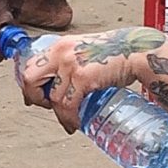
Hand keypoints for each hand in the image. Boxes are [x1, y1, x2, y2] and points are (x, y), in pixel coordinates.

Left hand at [21, 31, 147, 133]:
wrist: (138, 51)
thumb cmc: (117, 52)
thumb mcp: (86, 50)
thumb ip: (73, 61)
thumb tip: (63, 81)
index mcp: (61, 45)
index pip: (32, 65)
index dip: (30, 85)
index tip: (35, 97)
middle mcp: (61, 53)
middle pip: (30, 79)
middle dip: (35, 97)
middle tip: (47, 107)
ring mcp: (71, 65)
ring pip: (53, 98)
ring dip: (59, 115)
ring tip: (69, 120)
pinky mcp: (83, 78)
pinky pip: (68, 105)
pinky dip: (70, 118)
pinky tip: (76, 122)